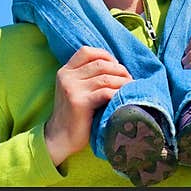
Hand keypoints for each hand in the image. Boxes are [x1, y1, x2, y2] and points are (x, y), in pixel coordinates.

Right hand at [44, 46, 132, 165]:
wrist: (60, 139)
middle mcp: (67, 77)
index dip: (105, 55)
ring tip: (130, 89)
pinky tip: (123, 99)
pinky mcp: (80, 102)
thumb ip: (87, 76)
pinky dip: (118, 94)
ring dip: (122, 82)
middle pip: (100, 64)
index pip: (87, 51)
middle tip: (129, 80)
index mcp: (65, 71)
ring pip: (105, 77)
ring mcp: (72, 89)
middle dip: (119, 70)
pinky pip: (105, 92)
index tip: (117, 66)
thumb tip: (117, 67)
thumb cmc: (74, 115)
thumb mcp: (75, 90)